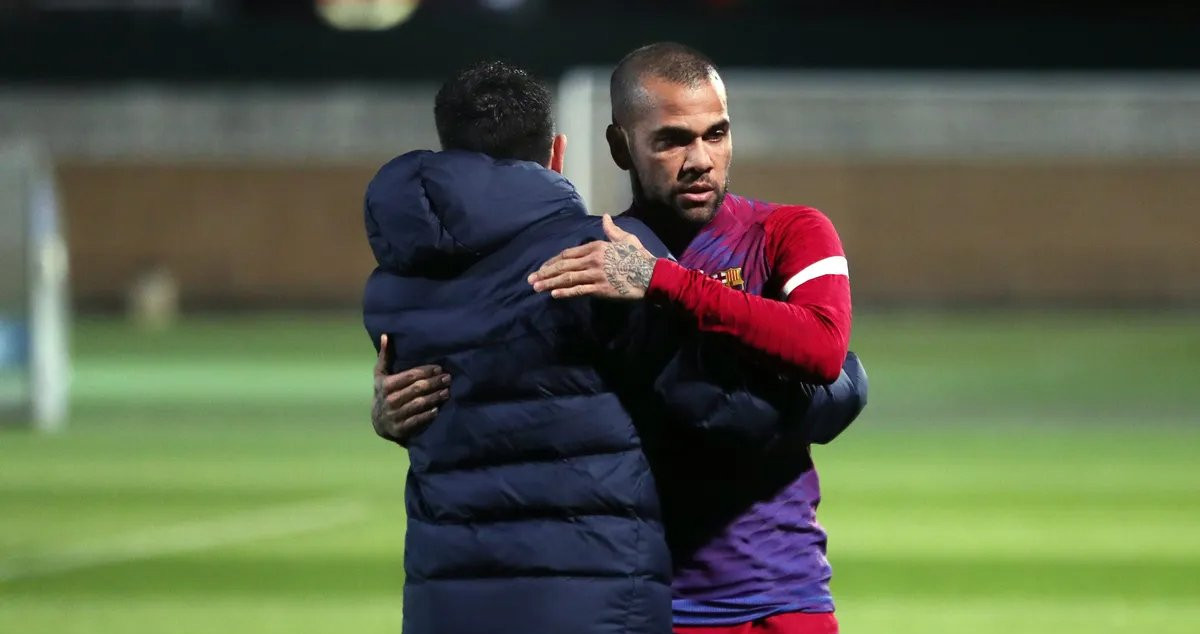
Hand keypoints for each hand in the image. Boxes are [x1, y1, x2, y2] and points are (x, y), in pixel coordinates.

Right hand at [372, 334, 450, 445]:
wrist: (378, 422)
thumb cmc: (384, 392)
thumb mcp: (381, 374)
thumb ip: (385, 356)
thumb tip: (386, 335)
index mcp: (386, 385)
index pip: (410, 376)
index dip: (426, 371)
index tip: (439, 368)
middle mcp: (390, 400)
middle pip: (417, 389)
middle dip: (434, 383)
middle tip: (448, 378)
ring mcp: (395, 415)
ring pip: (419, 404)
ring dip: (435, 397)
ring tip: (447, 392)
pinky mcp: (400, 429)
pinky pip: (417, 421)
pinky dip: (428, 415)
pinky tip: (438, 409)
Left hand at [528, 215, 657, 299]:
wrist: (651, 274)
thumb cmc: (639, 256)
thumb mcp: (625, 239)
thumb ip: (611, 230)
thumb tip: (605, 217)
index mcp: (596, 246)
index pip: (568, 253)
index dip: (553, 261)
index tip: (543, 267)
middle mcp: (592, 259)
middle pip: (563, 265)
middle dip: (545, 272)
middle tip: (530, 278)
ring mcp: (595, 274)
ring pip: (567, 278)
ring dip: (550, 283)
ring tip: (536, 288)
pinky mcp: (600, 288)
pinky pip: (579, 290)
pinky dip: (565, 292)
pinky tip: (554, 294)